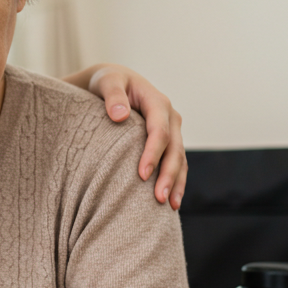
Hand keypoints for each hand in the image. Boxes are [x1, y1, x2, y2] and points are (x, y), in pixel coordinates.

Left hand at [83, 65, 186, 209]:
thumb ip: (113, 95)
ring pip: (180, 159)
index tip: (142, 175)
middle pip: (174, 149)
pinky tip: (171, 201)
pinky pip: (176, 162)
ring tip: (170, 206)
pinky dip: (175, 181)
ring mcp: (171, 130)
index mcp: (157, 102)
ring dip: (176, 182)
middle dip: (168, 175)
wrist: (114, 81)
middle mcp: (169, 117)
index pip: (159, 131)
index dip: (153, 153)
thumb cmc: (108, 81)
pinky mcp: (167, 141)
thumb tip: (120, 116)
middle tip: (159, 199)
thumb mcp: (107, 81)